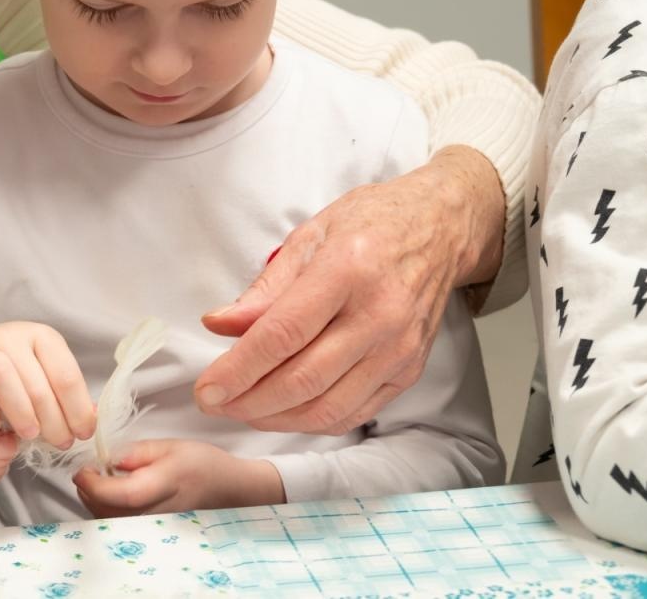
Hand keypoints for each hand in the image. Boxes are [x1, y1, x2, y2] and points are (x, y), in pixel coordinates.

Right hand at [0, 322, 95, 449]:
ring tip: (31, 436)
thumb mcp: (46, 383)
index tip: (82, 435)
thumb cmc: (17, 379)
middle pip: (40, 384)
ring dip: (22, 414)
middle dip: (55, 422)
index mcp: (45, 338)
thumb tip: (91, 422)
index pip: (67, 377)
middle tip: (60, 443)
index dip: (78, 411)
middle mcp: (16, 335)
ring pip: (6, 377)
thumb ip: (67, 401)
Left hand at [73, 440, 283, 517]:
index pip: (119, 495)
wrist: (230, 489)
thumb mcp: (170, 445)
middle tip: (89, 470)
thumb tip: (108, 459)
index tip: (82, 469)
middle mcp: (159, 512)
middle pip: (109, 512)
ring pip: (111, 521)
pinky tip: (113, 494)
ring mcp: (156, 527)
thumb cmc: (204, 465)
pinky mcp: (153, 532)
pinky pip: (120, 525)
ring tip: (102, 479)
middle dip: (88, 491)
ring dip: (95, 501)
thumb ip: (136, 452)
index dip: (93, 483)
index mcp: (164, 484)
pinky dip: (107, 510)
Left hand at [193, 145, 504, 434]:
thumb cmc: (371, 223)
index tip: (206, 388)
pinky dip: (313, 422)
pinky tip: (283, 413)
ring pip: (328, 407)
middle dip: (248, 401)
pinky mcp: (409, 370)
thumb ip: (265, 287)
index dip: (239, 369)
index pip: (283, 334)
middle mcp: (379, 315)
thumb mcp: (309, 235)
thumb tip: (219, 323)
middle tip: (213, 403)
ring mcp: (399, 349)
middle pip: (303, 379)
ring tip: (241, 410)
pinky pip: (355, 412)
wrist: (440, 228)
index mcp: (347, 271)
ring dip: (276, 419)